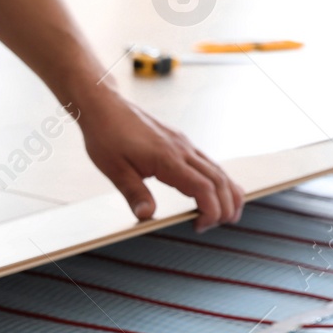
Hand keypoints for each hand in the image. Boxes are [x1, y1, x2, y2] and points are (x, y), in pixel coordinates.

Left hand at [73, 89, 242, 231]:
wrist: (104, 106)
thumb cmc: (107, 135)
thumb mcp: (115, 170)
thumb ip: (134, 194)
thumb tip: (147, 216)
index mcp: (167, 158)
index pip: (203, 188)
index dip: (210, 211)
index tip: (200, 226)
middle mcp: (182, 149)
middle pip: (218, 180)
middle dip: (226, 206)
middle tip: (219, 225)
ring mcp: (183, 144)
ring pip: (218, 169)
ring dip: (228, 192)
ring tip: (228, 214)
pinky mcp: (180, 141)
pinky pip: (208, 162)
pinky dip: (218, 179)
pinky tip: (217, 190)